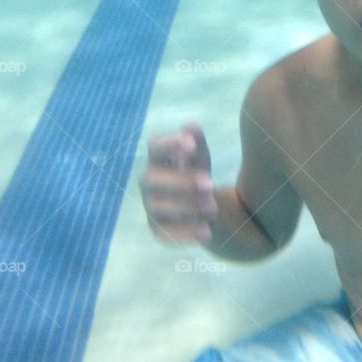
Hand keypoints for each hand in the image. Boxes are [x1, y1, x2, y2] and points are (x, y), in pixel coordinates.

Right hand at [140, 122, 217, 244]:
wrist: (202, 206)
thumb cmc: (197, 174)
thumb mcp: (201, 158)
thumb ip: (196, 143)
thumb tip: (190, 127)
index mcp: (158, 159)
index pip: (155, 147)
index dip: (169, 144)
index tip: (190, 144)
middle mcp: (149, 182)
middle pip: (152, 180)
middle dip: (180, 182)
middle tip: (210, 184)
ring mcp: (151, 206)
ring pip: (158, 208)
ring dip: (185, 208)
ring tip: (213, 208)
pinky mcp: (158, 228)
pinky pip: (164, 234)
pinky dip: (184, 234)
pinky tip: (206, 232)